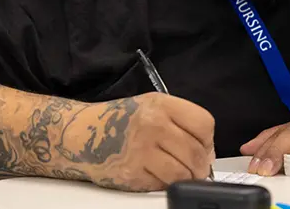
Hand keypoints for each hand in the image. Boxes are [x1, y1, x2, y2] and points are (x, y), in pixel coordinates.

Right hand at [83, 93, 215, 191]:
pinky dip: (164, 184)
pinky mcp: (132, 172)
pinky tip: (155, 174)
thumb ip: (180, 122)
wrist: (82, 133)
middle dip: (200, 166)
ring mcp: (141, 149)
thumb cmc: (118, 121)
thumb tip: (207, 151)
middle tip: (194, 168)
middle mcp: (152, 124)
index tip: (204, 147)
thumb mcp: (151, 107)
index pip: (203, 124)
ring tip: (175, 172)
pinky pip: (163, 185)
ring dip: (184, 177)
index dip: (208, 140)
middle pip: (196, 152)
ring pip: (183, 173)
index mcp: (160, 104)